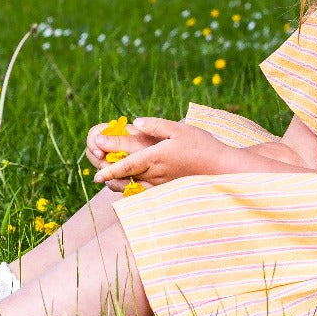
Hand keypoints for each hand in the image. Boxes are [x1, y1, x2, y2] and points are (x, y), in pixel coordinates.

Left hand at [92, 118, 227, 187]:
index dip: (109, 161)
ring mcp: (162, 184)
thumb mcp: (179, 129)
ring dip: (118, 184)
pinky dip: (133, 191)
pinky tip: (129, 188)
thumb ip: (155, 126)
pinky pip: (145, 193)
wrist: (222, 168)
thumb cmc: (202, 146)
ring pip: (134, 186)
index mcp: (156, 156)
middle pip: (126, 175)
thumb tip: (135, 123)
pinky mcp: (169, 190)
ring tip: (106, 181)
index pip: (126, 162)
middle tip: (94, 171)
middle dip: (109, 172)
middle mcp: (156, 173)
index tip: (96, 155)